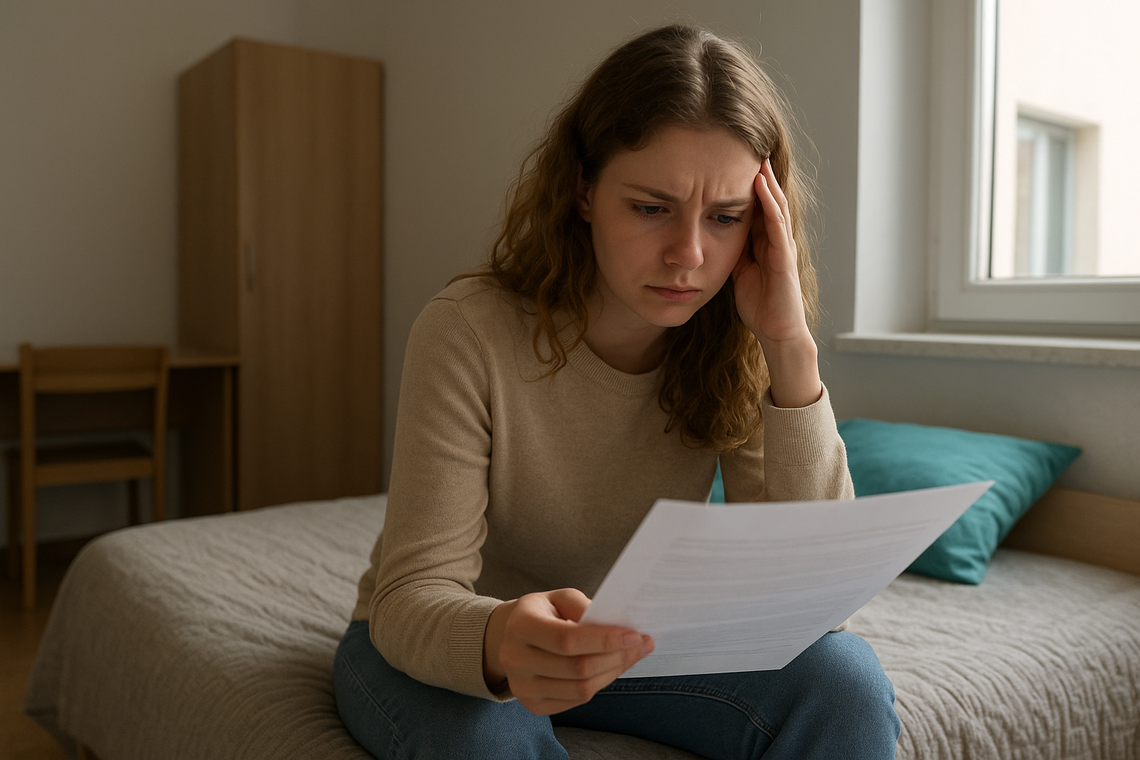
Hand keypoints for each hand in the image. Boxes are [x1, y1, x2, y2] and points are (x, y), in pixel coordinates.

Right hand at [483, 588, 653, 714]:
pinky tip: (610, 668)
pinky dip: (599, 685)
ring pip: (580, 689)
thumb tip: (616, 626)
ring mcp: (522, 687)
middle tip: (642, 644)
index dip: (604, 640)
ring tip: (631, 656)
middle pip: (577, 668)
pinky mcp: (533, 705)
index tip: (634, 635)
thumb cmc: (543, 613)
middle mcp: (515, 659)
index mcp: (520, 626)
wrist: (510, 637)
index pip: (567, 640)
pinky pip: (576, 701)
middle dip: (617, 657)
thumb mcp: (558, 597)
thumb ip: (583, 606)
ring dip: (613, 672)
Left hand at [732, 159, 821, 407]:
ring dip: (767, 182)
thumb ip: (731, 251)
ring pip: (776, 207)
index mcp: (764, 243)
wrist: (776, 331)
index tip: (733, 163)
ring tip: (758, 158)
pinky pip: (777, 225)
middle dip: (760, 176)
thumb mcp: (738, 271)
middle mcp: (776, 240)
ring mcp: (783, 247)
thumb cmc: (759, 304)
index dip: (746, 186)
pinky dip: (770, 204)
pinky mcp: (785, 258)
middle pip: (768, 201)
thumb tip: (712, 235)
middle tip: (750, 148)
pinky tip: (762, 187)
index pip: (757, 207)